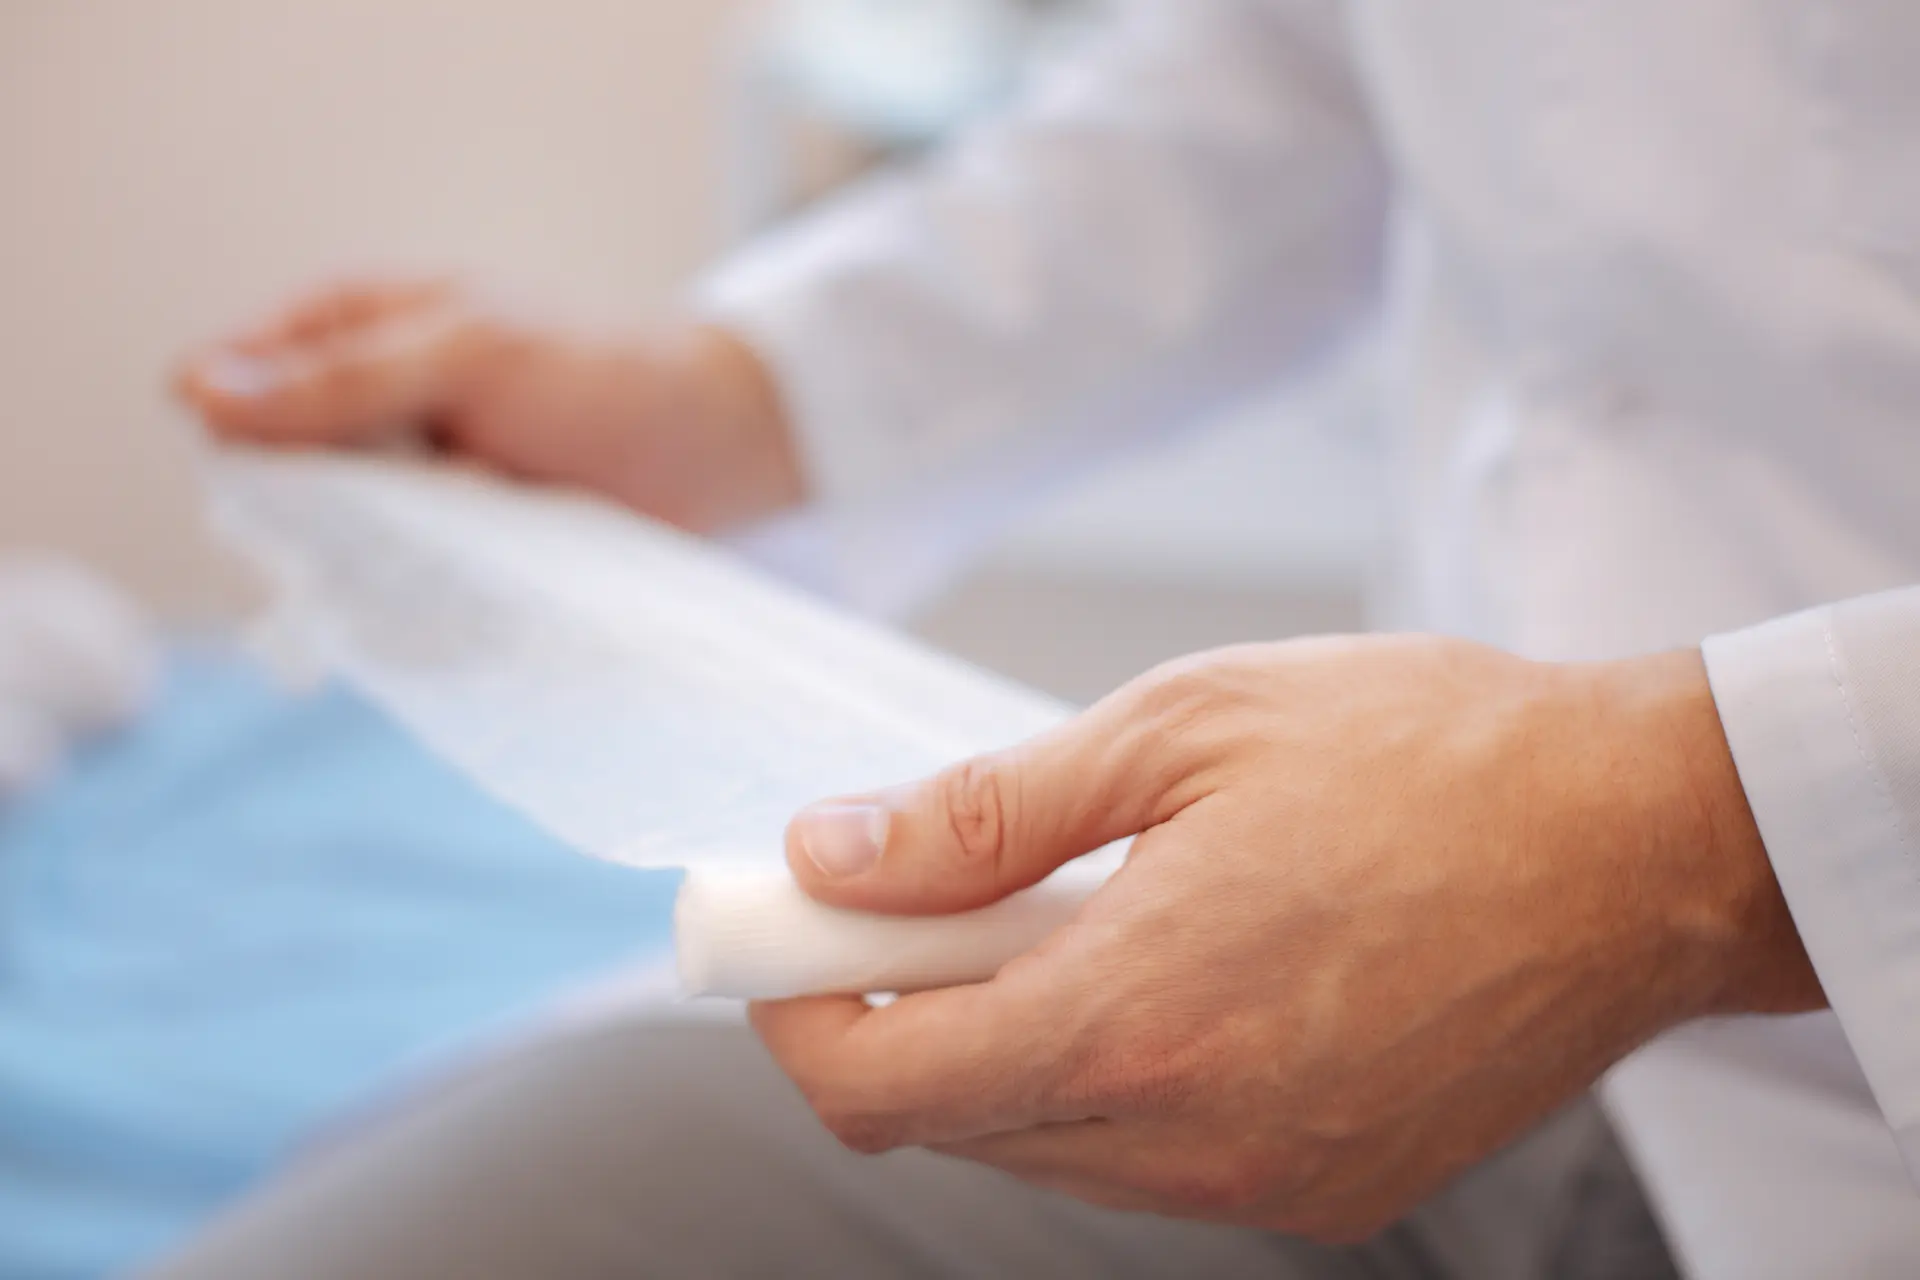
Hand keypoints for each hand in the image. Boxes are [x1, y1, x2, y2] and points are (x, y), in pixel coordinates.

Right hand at [175, 279, 803, 530]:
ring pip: (322, 544)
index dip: (242, 444)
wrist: (703, 446)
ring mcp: (396, 486)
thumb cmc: (594, 373)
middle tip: (405, 517)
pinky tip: (461, 587)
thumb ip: (341, 381)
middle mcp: (355, 411)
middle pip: (263, 482)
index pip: (224, 391)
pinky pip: (387, 584)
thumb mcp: (466, 356)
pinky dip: (412, 593)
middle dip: (314, 516)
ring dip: (372, 558)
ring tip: (454, 542)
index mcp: (343, 331)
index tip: (313, 479)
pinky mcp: (439, 549)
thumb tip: (197, 393)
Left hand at [751, 635, 1822, 1240]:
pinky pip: (1152, 1160)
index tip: (781, 942)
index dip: (797, 1017)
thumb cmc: (1428, 755)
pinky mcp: (1333, 1189)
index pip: (880, 1087)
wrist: (1644, 838)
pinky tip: (1166, 967)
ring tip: (1072, 911)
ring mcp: (1270, 1182)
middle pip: (953, 1122)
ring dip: (1006, 1042)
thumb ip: (983, 815)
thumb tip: (831, 851)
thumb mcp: (1179, 730)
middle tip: (917, 898)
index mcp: (1140, 1018)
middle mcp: (1196, 1139)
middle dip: (896, 1014)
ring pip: (1048, 1146)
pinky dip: (1108, 1076)